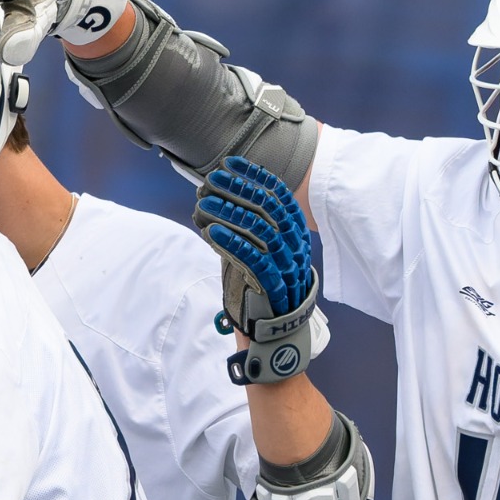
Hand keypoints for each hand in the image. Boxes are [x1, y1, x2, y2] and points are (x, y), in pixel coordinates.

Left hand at [194, 156, 328, 384]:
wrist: (272, 335)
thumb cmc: (260, 291)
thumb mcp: (256, 252)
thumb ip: (245, 229)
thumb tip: (220, 200)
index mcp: (295, 234)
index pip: (279, 196)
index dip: (255, 177)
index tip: (231, 164)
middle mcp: (295, 246)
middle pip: (268, 207)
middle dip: (238, 189)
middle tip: (212, 179)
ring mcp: (287, 265)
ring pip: (259, 229)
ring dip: (229, 213)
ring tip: (204, 204)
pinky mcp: (274, 285)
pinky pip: (253, 257)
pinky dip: (232, 242)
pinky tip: (210, 231)